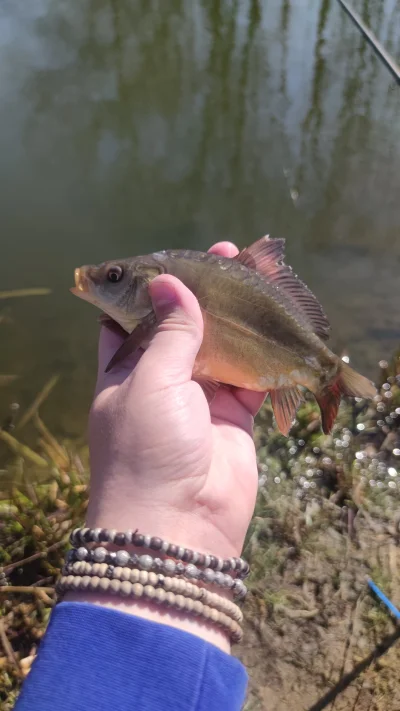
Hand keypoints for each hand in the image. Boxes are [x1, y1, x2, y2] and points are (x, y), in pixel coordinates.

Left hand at [79, 241, 264, 650]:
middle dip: (202, 294)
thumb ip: (169, 333)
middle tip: (227, 256)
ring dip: (236, 317)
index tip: (174, 260)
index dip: (152, 288)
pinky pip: (250, 377)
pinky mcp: (232, 416)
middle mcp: (160, 382)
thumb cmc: (146, 449)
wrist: (178, 526)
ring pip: (220, 347)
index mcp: (124, 370)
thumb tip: (171, 283)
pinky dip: (261, 354)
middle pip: (183, 327)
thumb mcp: (149, 381)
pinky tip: (272, 322)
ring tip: (256, 276)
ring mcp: (198, 399)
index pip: (132, 318)